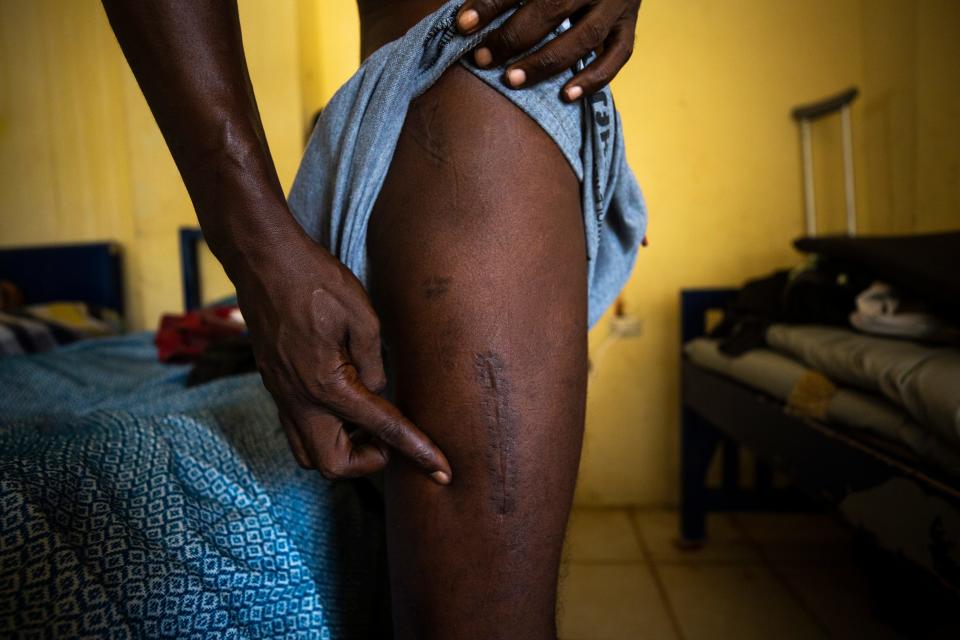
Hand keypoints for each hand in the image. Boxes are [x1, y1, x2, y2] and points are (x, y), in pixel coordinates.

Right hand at [235, 233, 451, 483]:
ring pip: (308, 454)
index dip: (417, 452)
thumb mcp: (363, 317)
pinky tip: (344, 402)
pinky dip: (324, 430)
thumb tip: (378, 391)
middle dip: (366, 460)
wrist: (263, 261)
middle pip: (332, 466)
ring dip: (342, 449)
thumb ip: (376, 364)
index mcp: (328, 385)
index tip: (443, 472)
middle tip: (387, 433)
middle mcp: (299, 400)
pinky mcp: (274, 386)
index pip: (382, 431)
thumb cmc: (316, 282)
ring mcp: (281, 395)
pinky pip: (298, 430)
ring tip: (366, 419)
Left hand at [456, 0, 640, 100]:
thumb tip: (469, 16)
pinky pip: (617, 55)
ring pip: (584, 36)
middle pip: (552, 8)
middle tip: (482, 59)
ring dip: (546, 61)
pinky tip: (566, 95)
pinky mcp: (629, 24)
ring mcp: (617, 3)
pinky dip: (594, 78)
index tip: (463, 25)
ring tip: (512, 79)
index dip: (490, 5)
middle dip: (513, 37)